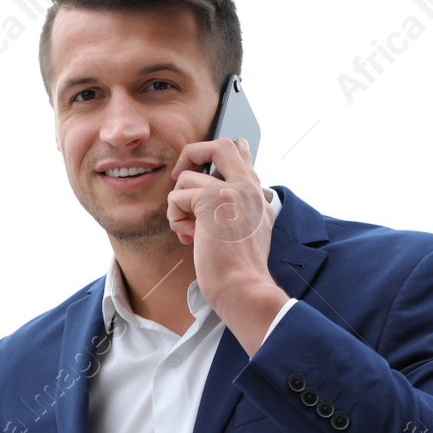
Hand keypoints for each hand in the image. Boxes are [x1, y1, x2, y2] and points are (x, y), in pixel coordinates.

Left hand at [166, 138, 288, 355]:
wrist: (243, 287)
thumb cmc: (238, 272)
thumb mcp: (244, 236)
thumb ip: (234, 213)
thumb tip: (210, 198)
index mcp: (257, 199)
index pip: (245, 159)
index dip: (232, 150)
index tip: (226, 149)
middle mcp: (248, 189)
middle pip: (221, 145)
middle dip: (193, 154)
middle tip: (181, 175)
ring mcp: (232, 190)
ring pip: (187, 178)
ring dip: (179, 207)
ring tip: (190, 232)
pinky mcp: (212, 199)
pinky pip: (177, 197)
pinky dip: (175, 219)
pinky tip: (189, 238)